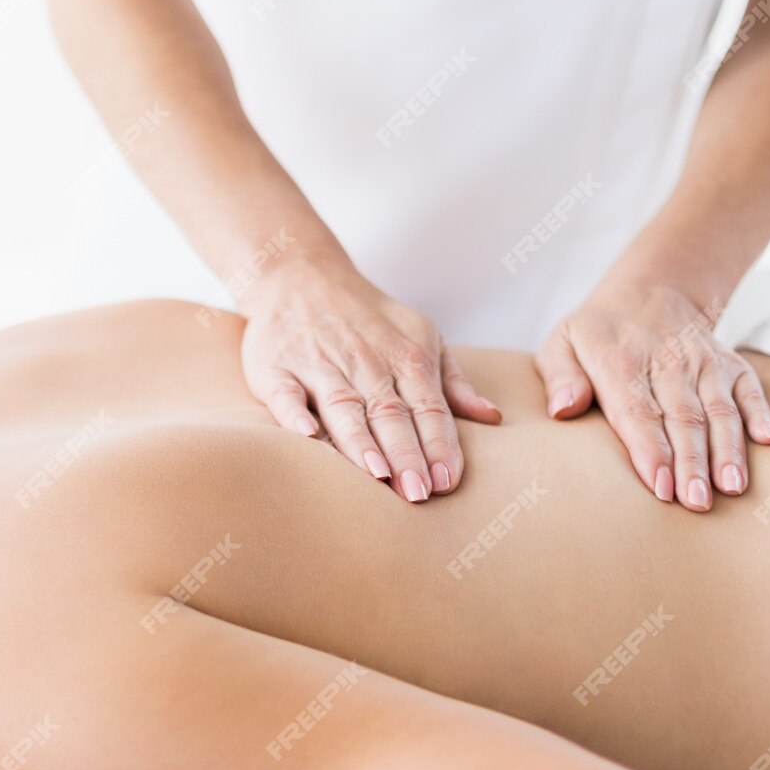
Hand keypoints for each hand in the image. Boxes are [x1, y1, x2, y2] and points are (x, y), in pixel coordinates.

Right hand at [239, 264, 499, 500]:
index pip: (428, 408)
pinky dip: (294, 414)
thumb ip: (453, 381)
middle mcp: (365, 363)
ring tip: (377, 475)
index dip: (438, 445)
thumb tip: (492, 417)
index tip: (447, 482)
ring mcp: (320, 365)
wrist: (301, 275)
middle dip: (406, 455)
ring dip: (361, 442)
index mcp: (406, 357)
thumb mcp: (422, 335)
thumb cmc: (368, 318)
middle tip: (417, 494)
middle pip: (390, 414)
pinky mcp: (278, 369)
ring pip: (344, 408)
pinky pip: (286, 394)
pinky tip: (307, 436)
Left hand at [535, 280, 769, 511]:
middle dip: (692, 463)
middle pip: (683, 418)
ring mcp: (703, 362)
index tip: (660, 487)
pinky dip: (761, 413)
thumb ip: (560, 377)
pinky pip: (750, 389)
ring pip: (719, 409)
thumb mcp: (562, 343)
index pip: (638, 413)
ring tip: (732, 487)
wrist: (652, 289)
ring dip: (728, 449)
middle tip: (697, 503)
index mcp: (620, 361)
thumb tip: (563, 409)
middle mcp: (667, 361)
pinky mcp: (730, 364)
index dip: (651, 451)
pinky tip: (769, 441)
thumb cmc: (597, 333)